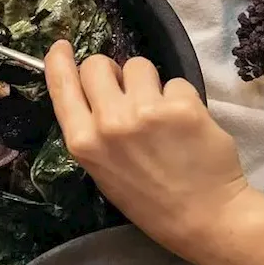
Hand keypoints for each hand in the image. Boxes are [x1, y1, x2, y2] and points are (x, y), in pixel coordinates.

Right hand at [43, 41, 248, 249]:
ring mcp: (146, 112)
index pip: (62, 86)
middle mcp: (110, 123)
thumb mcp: (103, 172)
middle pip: (98, 65)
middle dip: (112, 72)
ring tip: (161, 114)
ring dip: (149, 83)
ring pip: (139, 65)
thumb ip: (92, 132)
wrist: (204, 217)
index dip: (59, 61)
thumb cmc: (150, 200)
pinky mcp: (182, 106)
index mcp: (84, 143)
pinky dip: (180, 99)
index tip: (62, 47)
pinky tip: (186, 126)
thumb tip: (94, 92)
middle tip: (127, 92)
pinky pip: (175, 82)